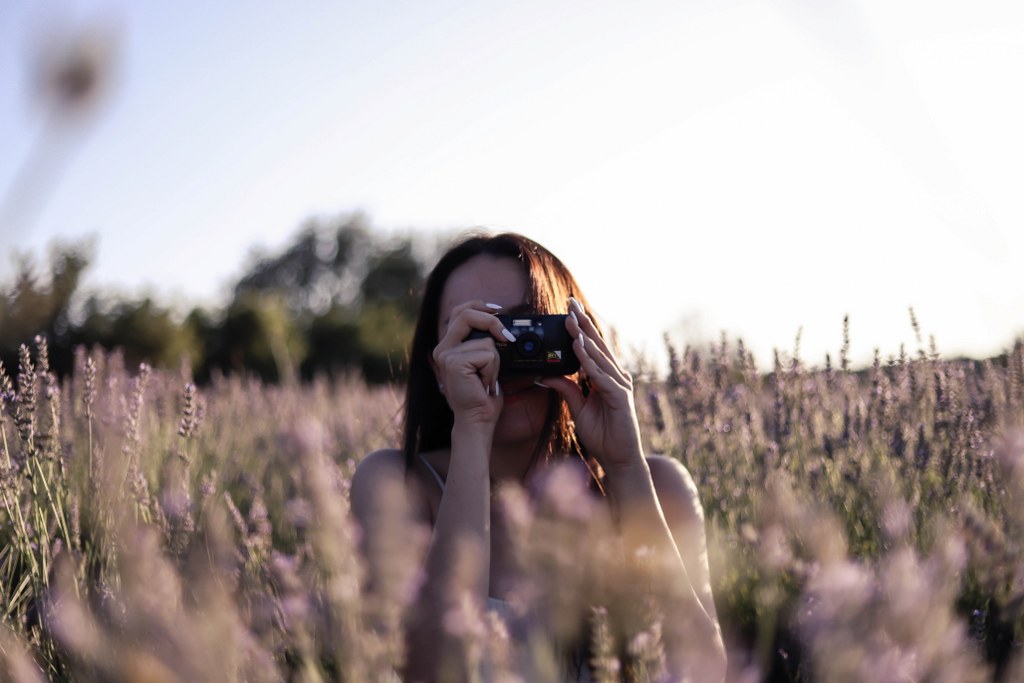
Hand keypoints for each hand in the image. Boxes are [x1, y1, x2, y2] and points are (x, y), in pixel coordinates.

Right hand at [431, 301, 513, 426]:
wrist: (477, 420)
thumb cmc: (483, 395)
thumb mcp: (485, 363)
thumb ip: (486, 343)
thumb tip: (503, 327)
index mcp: (449, 345)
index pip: (460, 311)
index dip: (479, 305)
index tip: (498, 309)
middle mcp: (443, 348)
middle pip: (467, 314)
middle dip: (493, 322)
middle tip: (507, 338)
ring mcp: (446, 355)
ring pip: (485, 341)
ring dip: (495, 362)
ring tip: (486, 379)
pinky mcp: (454, 363)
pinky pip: (487, 354)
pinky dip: (493, 370)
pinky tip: (484, 384)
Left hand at [540, 298, 644, 472]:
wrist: (619, 458)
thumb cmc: (602, 434)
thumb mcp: (577, 408)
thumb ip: (565, 389)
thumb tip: (545, 375)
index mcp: (605, 376)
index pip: (591, 347)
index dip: (580, 328)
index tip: (567, 310)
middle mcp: (615, 376)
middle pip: (596, 344)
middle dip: (582, 323)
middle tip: (569, 302)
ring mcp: (619, 384)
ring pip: (598, 355)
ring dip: (584, 336)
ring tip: (570, 319)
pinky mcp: (620, 396)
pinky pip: (600, 375)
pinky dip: (589, 360)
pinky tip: (579, 348)